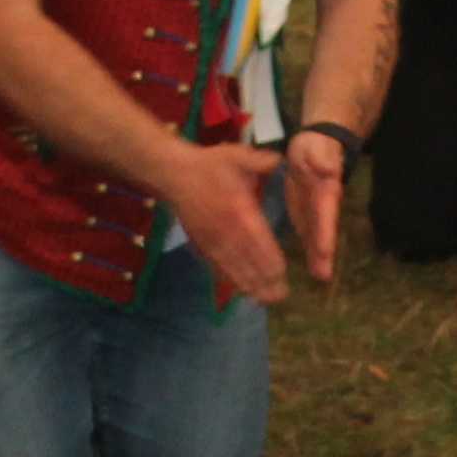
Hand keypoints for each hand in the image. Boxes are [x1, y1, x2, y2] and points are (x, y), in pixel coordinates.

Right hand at [165, 138, 289, 301]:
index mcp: (240, 210)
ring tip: (264, 300)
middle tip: (280, 296)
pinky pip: (218, 266)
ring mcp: (213, 240)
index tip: (282, 275)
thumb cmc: (208, 165)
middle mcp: (228, 231)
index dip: (271, 262)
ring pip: (233, 269)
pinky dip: (230, 280)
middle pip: (248, 262)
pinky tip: (241, 291)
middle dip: (264, 281)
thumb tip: (282, 160)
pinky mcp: (202, 244)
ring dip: (249, 286)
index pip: (259, 242)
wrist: (174, 175)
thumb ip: (261, 161)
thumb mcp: (237, 156)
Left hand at [281, 128, 352, 283]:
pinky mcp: (304, 213)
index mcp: (325, 192)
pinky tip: (307, 266)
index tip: (324, 252)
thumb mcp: (316, 149)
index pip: (326, 215)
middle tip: (323, 277)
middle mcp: (323, 207)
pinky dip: (308, 250)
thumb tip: (328, 169)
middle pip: (324, 232)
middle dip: (324, 254)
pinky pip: (307, 234)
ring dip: (317, 257)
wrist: (313, 146)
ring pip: (316, 237)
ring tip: (319, 278)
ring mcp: (314, 212)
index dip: (325, 234)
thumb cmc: (316, 147)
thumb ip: (321, 159)